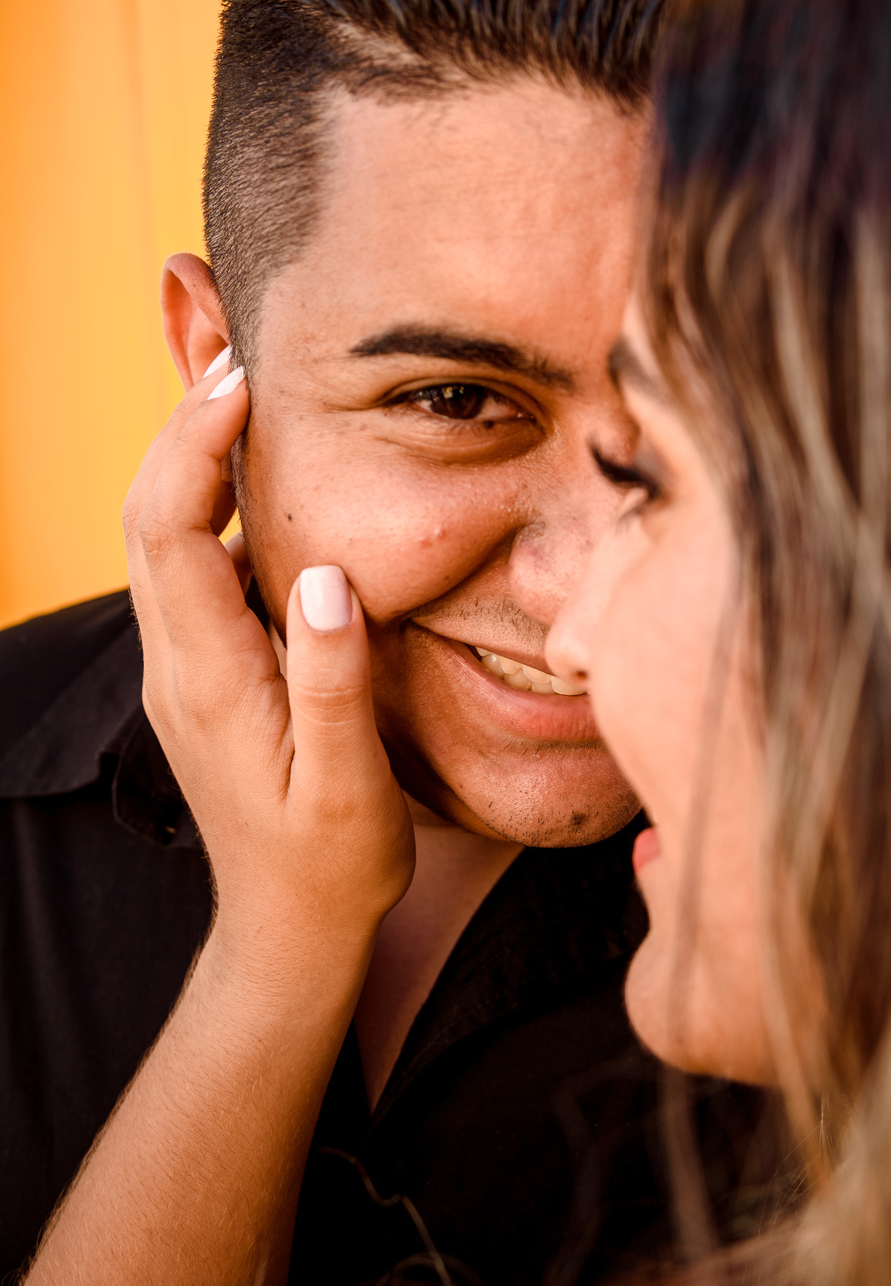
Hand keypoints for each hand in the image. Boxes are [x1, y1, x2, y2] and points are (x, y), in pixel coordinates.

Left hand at [123, 359, 414, 988]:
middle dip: (181, 428)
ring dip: (189, 461)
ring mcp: (182, 670)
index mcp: (209, 678)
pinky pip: (184, 568)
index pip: (170, 531)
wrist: (287, 927)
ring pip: (157, 539)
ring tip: (245, 398)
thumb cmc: (332, 862)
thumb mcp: (347, 785)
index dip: (194, 445)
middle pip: (147, 517)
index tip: (242, 381)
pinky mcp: (201, 676)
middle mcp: (178, 664)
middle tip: (238, 358)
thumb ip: (332, 681)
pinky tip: (257, 488)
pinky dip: (206, 507)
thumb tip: (329, 577)